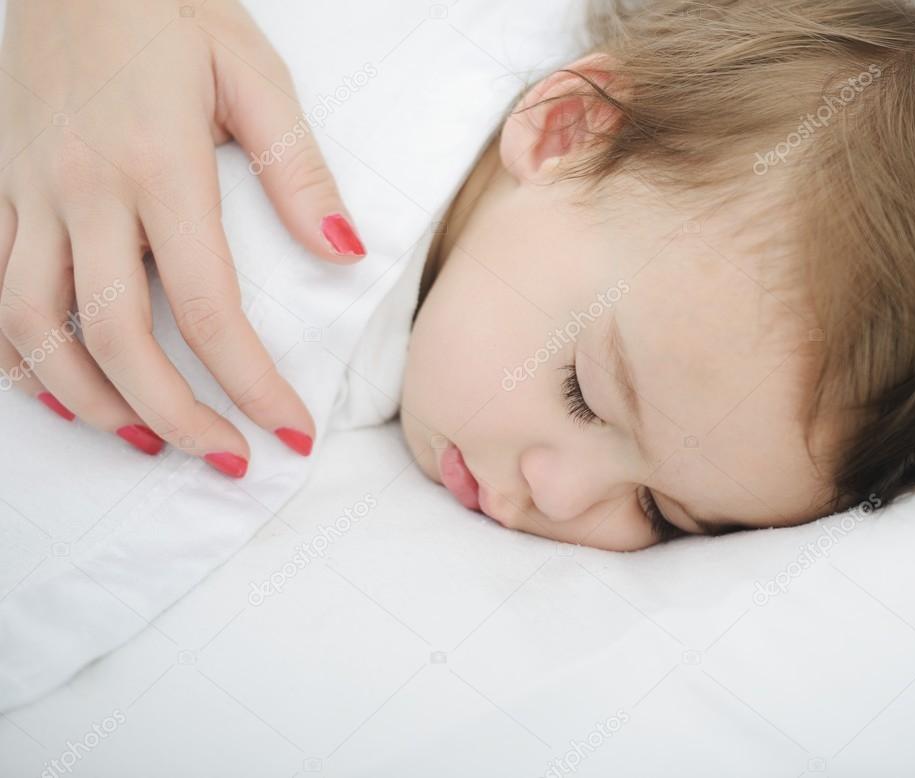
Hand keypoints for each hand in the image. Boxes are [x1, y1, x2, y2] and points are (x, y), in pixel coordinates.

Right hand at [0, 0, 362, 474]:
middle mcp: (84, 190)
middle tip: (226, 458)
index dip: (250, 384)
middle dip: (177, 416)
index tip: (288, 433)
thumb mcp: (253, 75)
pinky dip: (20, 356)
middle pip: (116, 338)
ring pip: (36, 328)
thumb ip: (299, 170)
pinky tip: (62, 390)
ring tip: (149, 440)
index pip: (207, 307)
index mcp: (159, 166)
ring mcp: (29, 193)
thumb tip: (345, 252)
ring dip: (92, 401)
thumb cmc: (169, 11)